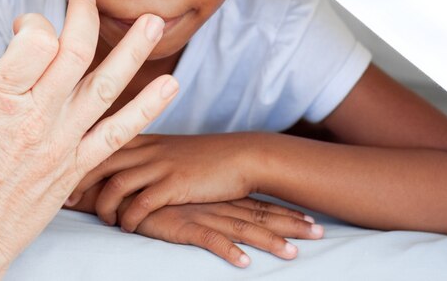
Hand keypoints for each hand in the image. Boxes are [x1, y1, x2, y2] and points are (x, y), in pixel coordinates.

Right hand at [0, 0, 177, 278]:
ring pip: (106, 86)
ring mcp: (62, 143)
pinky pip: (119, 134)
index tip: (24, 27)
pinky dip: (147, 109)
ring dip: (134, 51)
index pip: (35, 43)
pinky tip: (169, 86)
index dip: (33, 23)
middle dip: (84, 17)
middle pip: (75, 54)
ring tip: (154, 22)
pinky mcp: (77, 166)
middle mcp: (35, 118)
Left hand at [66, 133, 263, 231]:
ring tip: (106, 219)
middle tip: (67, 201)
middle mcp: (150, 147)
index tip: (61, 174)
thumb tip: (125, 167)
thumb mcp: (172, 149)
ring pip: (117, 182)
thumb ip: (147, 154)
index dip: (78, 158)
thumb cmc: (206, 157)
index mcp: (147, 138)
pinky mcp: (176, 184)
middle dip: (79, 180)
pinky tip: (129, 227)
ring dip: (105, 205)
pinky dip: (129, 218)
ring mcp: (162, 164)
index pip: (102, 140)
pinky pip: (141, 203)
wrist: (241, 156)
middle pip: (101, 158)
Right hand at [121, 197, 323, 267]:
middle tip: (319, 232)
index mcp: (219, 194)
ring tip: (292, 253)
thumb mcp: (188, 191)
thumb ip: (208, 197)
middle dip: (290, 224)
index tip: (311, 217)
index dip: (286, 211)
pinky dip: (227, 250)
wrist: (126, 184)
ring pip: (241, 228)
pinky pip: (208, 240)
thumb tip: (226, 204)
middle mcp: (216, 203)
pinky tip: (244, 262)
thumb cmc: (158, 189)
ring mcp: (201, 213)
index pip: (259, 203)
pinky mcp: (181, 225)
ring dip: (268, 240)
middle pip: (259, 215)